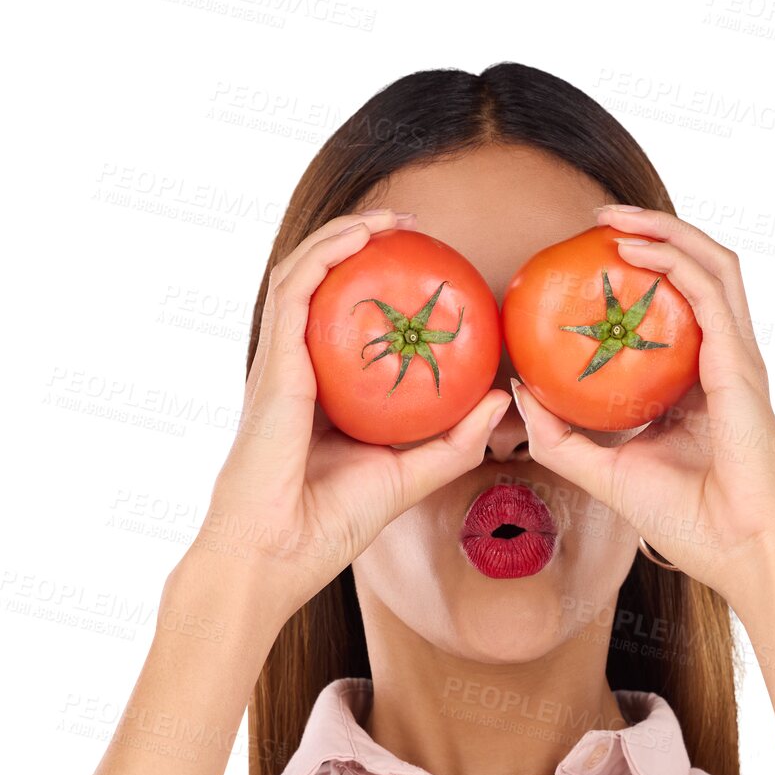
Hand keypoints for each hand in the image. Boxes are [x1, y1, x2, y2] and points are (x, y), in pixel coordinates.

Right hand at [182, 208, 509, 614]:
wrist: (277, 554)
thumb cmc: (331, 525)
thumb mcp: (409, 477)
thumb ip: (455, 442)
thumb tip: (500, 402)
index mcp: (324, 394)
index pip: (347, 324)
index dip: (380, 288)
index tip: (430, 271)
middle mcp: (298, 370)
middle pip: (323, 287)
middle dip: (363, 244)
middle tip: (413, 229)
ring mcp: (280, 363)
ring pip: (304, 273)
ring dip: (346, 234)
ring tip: (391, 219)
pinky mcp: (273, 364)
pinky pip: (295, 290)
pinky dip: (325, 253)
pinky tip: (361, 236)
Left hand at [511, 205, 774, 608]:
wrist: (742, 551)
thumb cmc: (690, 522)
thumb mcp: (606, 474)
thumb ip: (562, 439)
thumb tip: (518, 397)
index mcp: (696, 385)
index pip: (673, 312)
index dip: (637, 278)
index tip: (587, 263)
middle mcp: (721, 362)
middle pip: (696, 273)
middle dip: (651, 232)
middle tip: (597, 220)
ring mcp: (736, 360)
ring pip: (712, 265)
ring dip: (665, 230)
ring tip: (614, 218)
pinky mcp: (740, 365)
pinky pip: (710, 294)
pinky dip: (675, 261)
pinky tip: (636, 250)